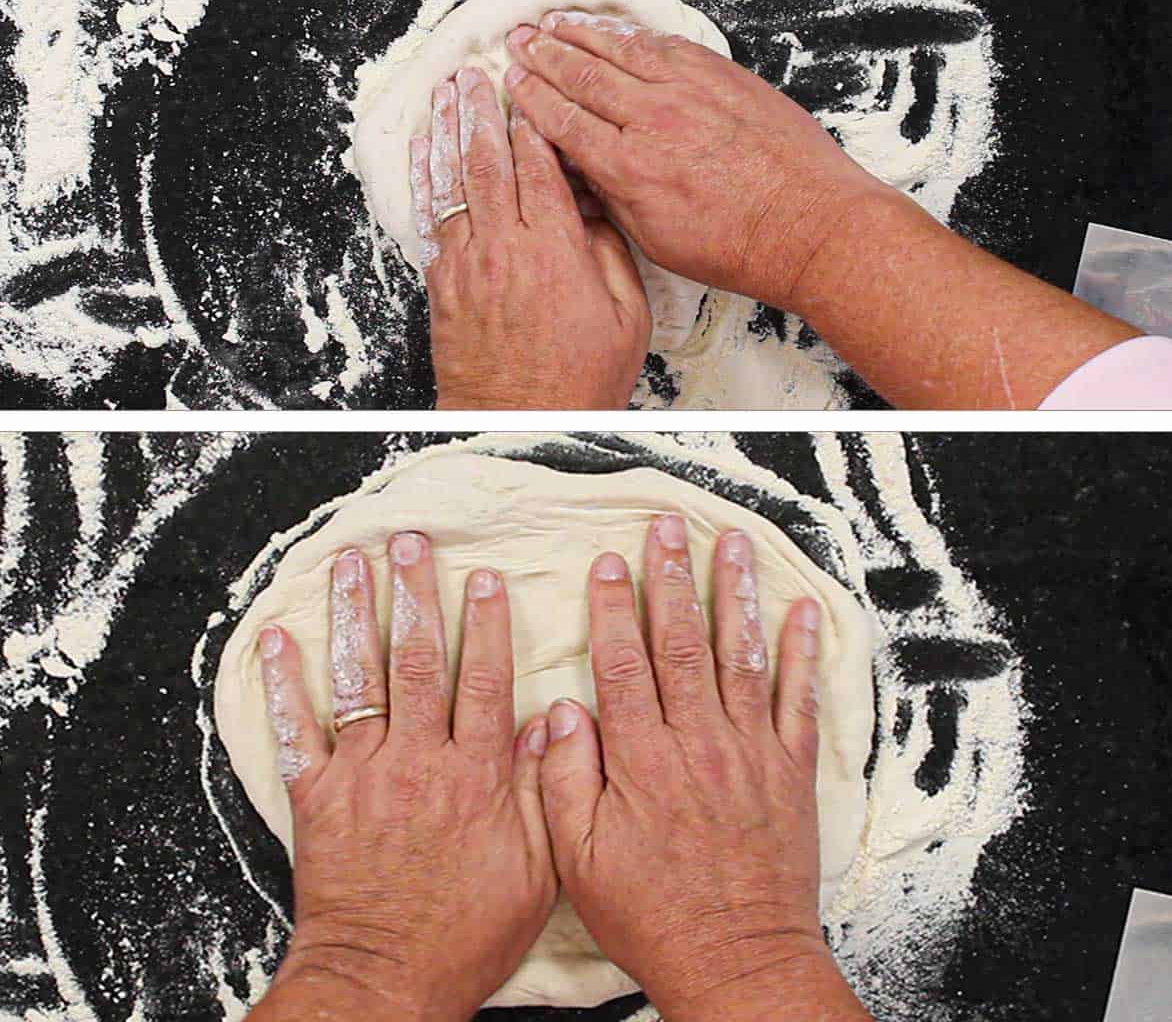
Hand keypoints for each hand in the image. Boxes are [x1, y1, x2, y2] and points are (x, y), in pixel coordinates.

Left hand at [249, 534, 555, 1021]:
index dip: (486, 624)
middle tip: (411, 542)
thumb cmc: (463, 936)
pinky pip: (296, 731)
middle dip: (416, 594)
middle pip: (420, 660)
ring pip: (362, 678)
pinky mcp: (317, 797)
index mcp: (473, 775)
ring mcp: (363, 774)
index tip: (485, 577)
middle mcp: (418, 761)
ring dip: (357, 614)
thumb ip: (540, 792)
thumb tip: (544, 724)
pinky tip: (278, 638)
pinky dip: (283, 683)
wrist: (383, 983)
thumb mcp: (534, 873)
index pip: (483, 680)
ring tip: (353, 563)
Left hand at [411, 67, 650, 408]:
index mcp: (554, 250)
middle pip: (487, 160)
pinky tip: (422, 153)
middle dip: (480, 110)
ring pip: (450, 182)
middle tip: (475, 73)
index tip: (531, 91)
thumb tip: (592, 209)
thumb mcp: (626, 316)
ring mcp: (466, 265)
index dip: (533, 122)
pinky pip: (430, 217)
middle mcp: (504, 249)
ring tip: (442, 94)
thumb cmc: (577, 380)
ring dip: (444, 132)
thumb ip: (609, 253)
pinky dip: (425, 179)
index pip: (539, 164)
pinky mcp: (441, 285)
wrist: (520, 423)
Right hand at [503, 12, 886, 307]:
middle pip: (582, 76)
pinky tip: (615, 28)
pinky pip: (665, 43)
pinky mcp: (722, 75)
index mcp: (630, 169)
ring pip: (621, 50)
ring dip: (580, 32)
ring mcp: (690, 92)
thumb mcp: (657, 241)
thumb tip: (585, 171)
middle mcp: (654, 122)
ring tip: (553, 21)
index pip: (564, 121)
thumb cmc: (740, 245)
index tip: (515, 81)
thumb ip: (615, 198)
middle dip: (544, 55)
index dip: (533, 98)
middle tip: (518, 40)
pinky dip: (632, 33)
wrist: (809, 226)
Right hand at [538, 516, 872, 1021]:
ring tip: (733, 544)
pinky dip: (802, 654)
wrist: (737, 960)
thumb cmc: (652, 915)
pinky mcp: (789, 771)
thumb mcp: (580, 861)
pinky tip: (801, 612)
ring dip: (734, 595)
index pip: (623, 664)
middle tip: (669, 528)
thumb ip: (567, 780)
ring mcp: (749, 753)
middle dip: (672, 579)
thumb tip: (563, 710)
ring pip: (739, 656)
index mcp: (642, 760)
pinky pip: (799, 701)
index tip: (610, 564)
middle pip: (681, 643)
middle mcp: (698, 743)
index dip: (615, 609)